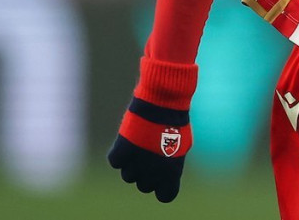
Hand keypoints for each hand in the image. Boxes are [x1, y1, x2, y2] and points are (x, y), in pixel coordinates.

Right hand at [108, 57, 196, 202]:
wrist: (164, 103)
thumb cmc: (175, 122)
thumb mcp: (183, 145)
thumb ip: (172, 164)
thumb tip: (164, 176)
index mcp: (171, 172)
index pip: (166, 196)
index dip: (163, 187)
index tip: (163, 178)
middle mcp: (153, 173)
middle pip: (144, 187)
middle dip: (146, 174)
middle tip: (151, 156)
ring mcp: (136, 163)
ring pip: (128, 176)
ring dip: (132, 165)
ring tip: (141, 146)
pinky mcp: (121, 151)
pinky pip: (115, 162)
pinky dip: (120, 154)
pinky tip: (129, 142)